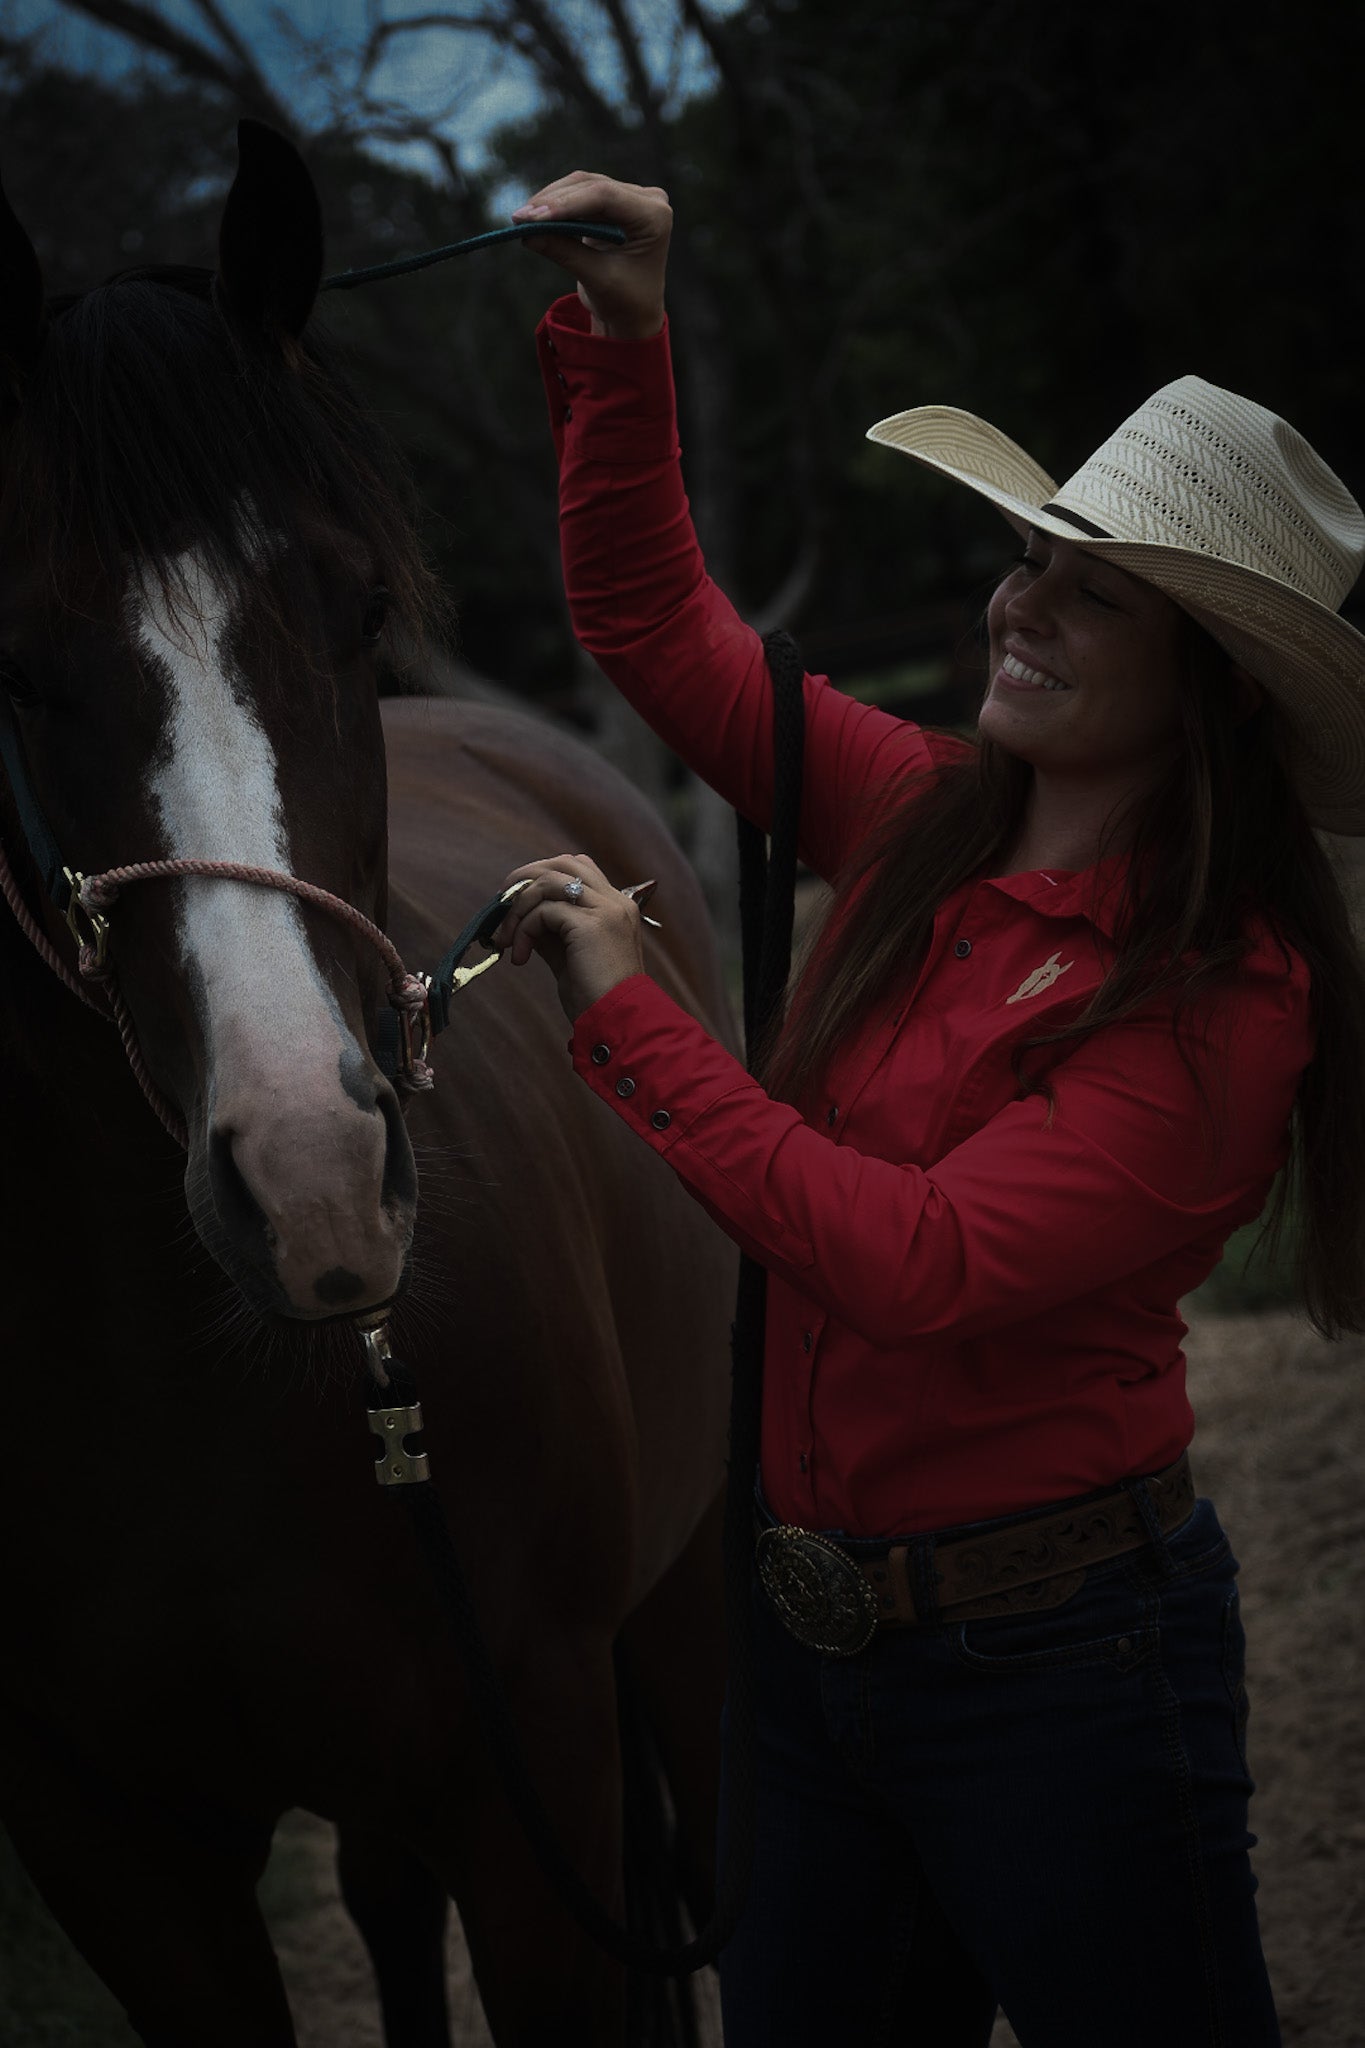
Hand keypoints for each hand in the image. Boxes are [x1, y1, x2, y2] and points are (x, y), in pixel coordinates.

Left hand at [493, 854, 646, 1020]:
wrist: (618, 1022)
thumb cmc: (596, 997)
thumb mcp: (570, 956)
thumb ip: (551, 931)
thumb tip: (519, 918)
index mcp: (617, 907)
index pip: (578, 869)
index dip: (542, 879)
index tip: (519, 906)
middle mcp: (615, 901)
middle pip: (562, 863)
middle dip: (525, 879)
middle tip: (502, 907)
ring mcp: (605, 910)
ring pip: (548, 882)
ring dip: (518, 909)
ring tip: (507, 941)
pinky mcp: (590, 925)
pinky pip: (544, 911)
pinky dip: (524, 930)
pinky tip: (520, 957)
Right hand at [510, 171, 670, 339]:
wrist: (634, 314)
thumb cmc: (625, 302)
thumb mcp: (597, 279)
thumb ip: (565, 252)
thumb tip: (527, 233)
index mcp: (654, 216)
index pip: (605, 196)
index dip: (566, 204)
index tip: (533, 216)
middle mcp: (646, 200)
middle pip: (592, 186)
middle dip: (553, 201)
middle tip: (519, 216)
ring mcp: (629, 197)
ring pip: (582, 186)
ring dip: (550, 200)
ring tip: (521, 217)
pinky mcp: (612, 202)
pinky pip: (579, 195)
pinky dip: (555, 206)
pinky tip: (533, 216)